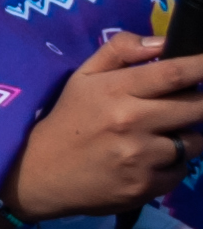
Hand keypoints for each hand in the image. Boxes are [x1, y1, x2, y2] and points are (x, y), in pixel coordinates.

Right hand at [4, 32, 202, 222]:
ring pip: (194, 141)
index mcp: (115, 90)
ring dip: (186, 136)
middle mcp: (132, 121)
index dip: (201, 66)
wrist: (42, 174)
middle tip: (188, 104)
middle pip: (196, 106)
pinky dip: (172, 164)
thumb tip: (163, 42)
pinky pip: (182, 169)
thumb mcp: (82, 77)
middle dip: (201, 102)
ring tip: (161, 137)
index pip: (173, 73)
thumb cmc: (68, 119)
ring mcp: (142, 156)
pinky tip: (150, 161)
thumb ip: (120, 51)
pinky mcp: (148, 185)